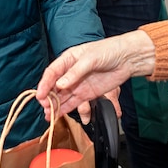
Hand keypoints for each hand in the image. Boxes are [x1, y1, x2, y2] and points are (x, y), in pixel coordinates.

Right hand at [37, 31, 156, 117]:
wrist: (127, 58)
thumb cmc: (108, 51)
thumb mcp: (90, 59)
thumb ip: (75, 73)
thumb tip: (61, 85)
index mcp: (68, 59)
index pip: (52, 73)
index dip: (45, 84)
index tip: (40, 95)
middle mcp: (70, 73)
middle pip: (55, 86)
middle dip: (49, 97)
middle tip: (45, 107)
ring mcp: (78, 84)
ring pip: (63, 97)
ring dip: (55, 106)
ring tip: (48, 116)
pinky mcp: (87, 94)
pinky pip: (73, 103)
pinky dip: (65, 109)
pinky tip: (57, 116)